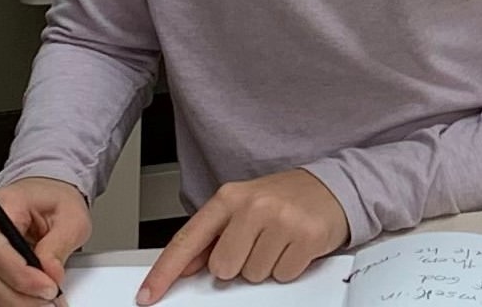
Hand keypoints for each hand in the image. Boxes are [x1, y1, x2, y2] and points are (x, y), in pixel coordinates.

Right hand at [0, 177, 91, 306]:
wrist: (43, 197)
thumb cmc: (52, 201)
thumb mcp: (71, 217)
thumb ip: (59, 245)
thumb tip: (51, 273)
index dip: (22, 277)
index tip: (49, 287)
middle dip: (19, 296)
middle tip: (49, 301)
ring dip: (12, 303)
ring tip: (41, 304)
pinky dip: (5, 302)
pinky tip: (26, 302)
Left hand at [141, 168, 348, 302]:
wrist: (332, 188)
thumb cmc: (283, 199)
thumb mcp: (242, 208)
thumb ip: (212, 236)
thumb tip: (186, 266)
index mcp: (229, 197)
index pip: (187, 240)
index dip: (165, 272)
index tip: (149, 294)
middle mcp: (252, 206)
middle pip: (223, 268)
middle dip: (238, 265)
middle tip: (256, 244)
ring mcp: (280, 220)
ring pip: (252, 275)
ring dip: (264, 267)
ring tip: (276, 243)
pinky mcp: (305, 236)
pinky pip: (281, 275)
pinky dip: (286, 268)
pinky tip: (293, 247)